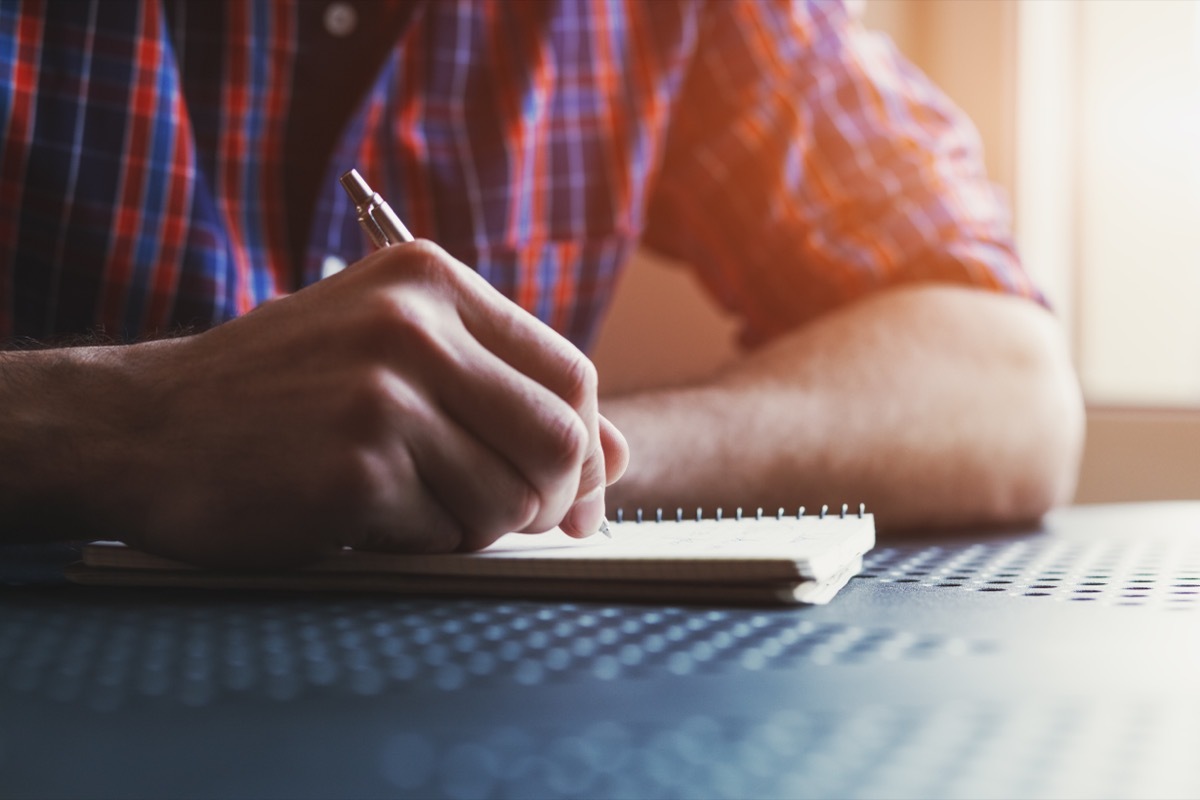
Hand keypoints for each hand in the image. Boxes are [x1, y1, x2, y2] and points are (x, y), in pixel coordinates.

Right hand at [87, 241, 627, 565]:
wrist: (144, 426)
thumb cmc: (279, 392)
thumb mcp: (392, 356)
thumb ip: (504, 391)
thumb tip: (618, 455)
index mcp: (429, 281)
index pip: (569, 371)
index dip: (588, 445)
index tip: (577, 493)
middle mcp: (411, 326)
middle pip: (558, 437)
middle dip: (552, 499)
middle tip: (522, 523)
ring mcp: (382, 396)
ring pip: (509, 497)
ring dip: (481, 527)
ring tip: (423, 510)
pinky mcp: (354, 469)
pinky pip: (444, 533)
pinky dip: (424, 543)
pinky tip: (371, 518)